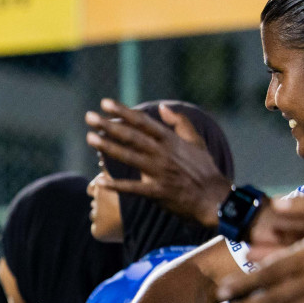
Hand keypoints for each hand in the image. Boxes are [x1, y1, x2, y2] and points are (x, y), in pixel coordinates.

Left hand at [85, 99, 231, 227]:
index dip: (123, 112)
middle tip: (89, 117)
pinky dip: (116, 185)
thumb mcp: (196, 142)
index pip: (143, 122)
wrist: (214, 198)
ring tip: (90, 138)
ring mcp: (159, 173)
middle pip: (132, 137)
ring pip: (129, 157)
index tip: (105, 103)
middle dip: (109, 126)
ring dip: (108, 147)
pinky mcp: (157, 192)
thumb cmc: (204, 170)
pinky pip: (132, 188)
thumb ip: (180, 123)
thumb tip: (163, 107)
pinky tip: (99, 182)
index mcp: (171, 141)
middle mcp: (163, 154)